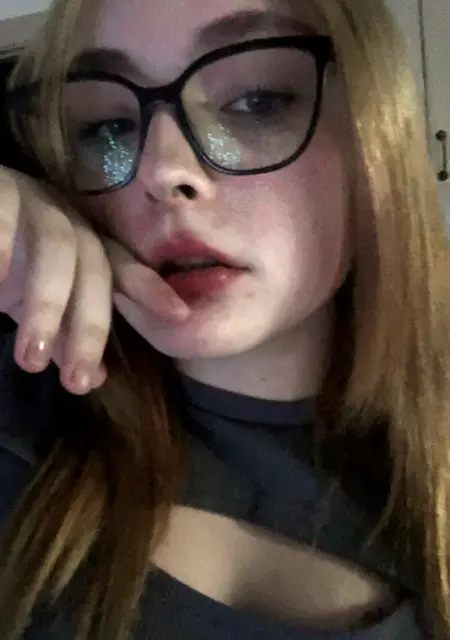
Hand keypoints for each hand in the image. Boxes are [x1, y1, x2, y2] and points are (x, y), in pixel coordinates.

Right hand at [0, 166, 188, 393]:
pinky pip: (4, 220)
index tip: (179, 315)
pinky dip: (2, 254)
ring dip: (48, 305)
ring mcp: (33, 200)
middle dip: (90, 325)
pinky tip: (0, 284)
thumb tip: (93, 380)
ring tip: (31, 358)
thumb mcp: (35, 305)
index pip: (122, 267)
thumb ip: (64, 336)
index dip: (150, 288)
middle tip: (76, 381)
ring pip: (57, 247)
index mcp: (83, 244)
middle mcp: (67, 219)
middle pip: (95, 267)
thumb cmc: (7, 260)